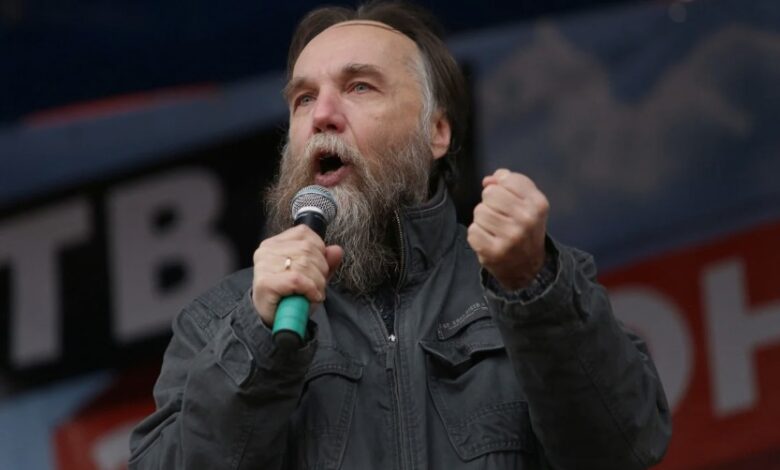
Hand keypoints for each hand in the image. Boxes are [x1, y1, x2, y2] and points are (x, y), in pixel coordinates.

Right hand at [252, 225, 342, 325]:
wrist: (274, 320)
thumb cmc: (291, 296)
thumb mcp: (312, 276)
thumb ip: (326, 261)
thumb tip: (336, 250)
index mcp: (275, 243)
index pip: (304, 233)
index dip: (319, 250)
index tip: (318, 267)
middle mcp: (267, 250)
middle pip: (308, 249)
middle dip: (321, 269)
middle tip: (316, 285)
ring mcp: (264, 265)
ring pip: (305, 264)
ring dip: (317, 283)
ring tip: (312, 293)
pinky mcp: (266, 282)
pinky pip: (297, 279)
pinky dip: (310, 289)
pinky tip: (310, 297)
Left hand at [467, 168, 548, 290]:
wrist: (527, 267)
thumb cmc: (525, 230)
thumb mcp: (528, 203)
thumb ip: (510, 184)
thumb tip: (489, 180)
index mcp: (537, 204)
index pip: (507, 179)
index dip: (502, 187)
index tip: (508, 200)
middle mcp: (526, 219)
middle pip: (490, 193)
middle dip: (490, 203)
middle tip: (499, 217)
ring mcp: (510, 237)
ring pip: (479, 211)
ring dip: (482, 220)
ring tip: (494, 229)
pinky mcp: (494, 251)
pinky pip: (473, 231)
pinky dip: (477, 235)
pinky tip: (489, 240)